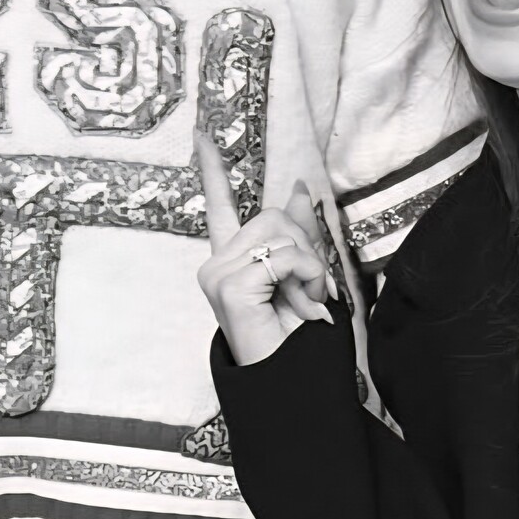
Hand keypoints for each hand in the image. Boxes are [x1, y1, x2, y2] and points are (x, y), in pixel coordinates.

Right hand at [195, 129, 339, 365]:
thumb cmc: (296, 339)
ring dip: (311, 267)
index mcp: (232, 261)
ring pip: (281, 233)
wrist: (293, 383)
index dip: (213, 170)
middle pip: (273, 216)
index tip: (202, 135)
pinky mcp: (228, 285)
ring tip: (311, 304)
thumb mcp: (303, 277)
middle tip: (316, 292)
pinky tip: (308, 306)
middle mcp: (217, 264)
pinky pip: (284, 256)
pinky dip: (308, 278)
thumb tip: (299, 189)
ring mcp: (218, 274)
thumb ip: (297, 236)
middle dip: (308, 250)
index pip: (219, 206)